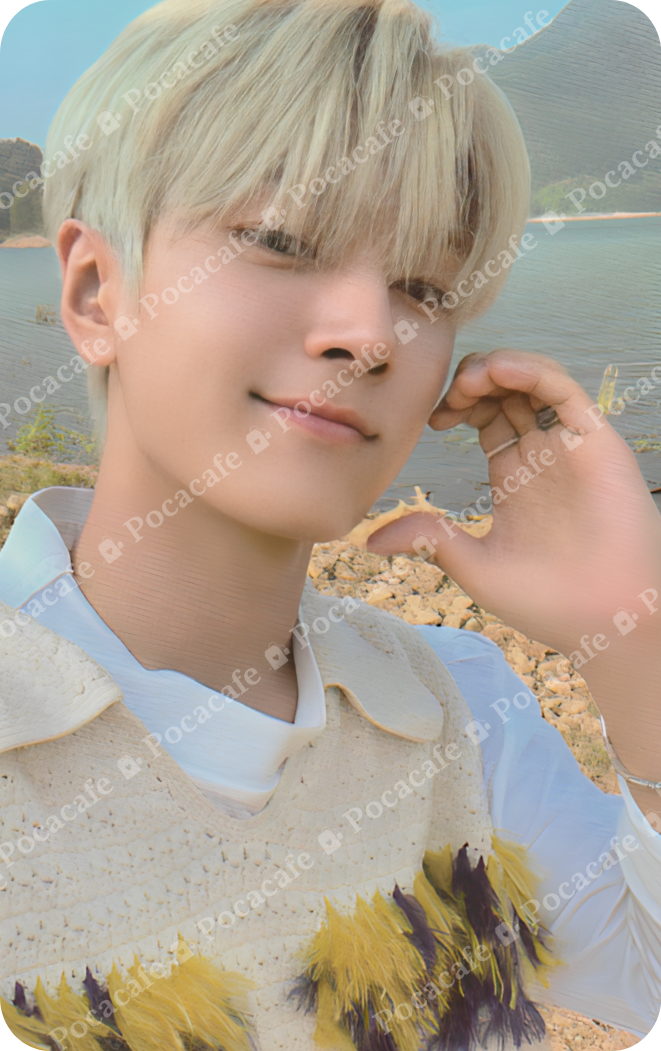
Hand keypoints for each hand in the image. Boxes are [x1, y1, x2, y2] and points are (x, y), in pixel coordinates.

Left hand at [367, 349, 660, 658]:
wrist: (605, 621)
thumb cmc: (548, 602)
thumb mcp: (474, 566)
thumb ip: (429, 540)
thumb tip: (369, 540)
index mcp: (515, 477)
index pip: (484, 418)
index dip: (456, 406)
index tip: (431, 420)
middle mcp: (543, 454)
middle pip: (504, 393)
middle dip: (471, 383)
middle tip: (447, 398)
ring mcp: (569, 446)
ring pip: (533, 381)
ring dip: (497, 368)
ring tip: (466, 382)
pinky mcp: (596, 442)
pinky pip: (565, 391)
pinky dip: (533, 371)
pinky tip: (501, 372)